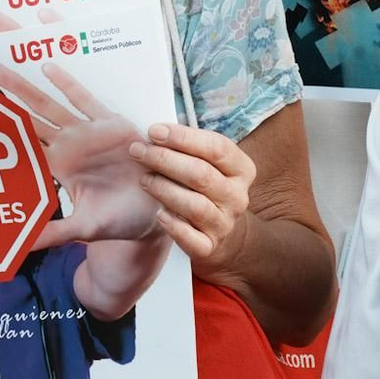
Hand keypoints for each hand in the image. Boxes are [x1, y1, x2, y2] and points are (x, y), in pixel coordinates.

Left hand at [0, 61, 158, 246]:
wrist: (153, 212)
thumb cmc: (117, 220)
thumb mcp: (83, 228)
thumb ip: (54, 233)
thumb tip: (23, 247)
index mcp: (57, 167)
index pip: (21, 147)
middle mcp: (67, 145)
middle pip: (27, 116)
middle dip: (5, 96)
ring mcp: (87, 133)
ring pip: (48, 104)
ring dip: (24, 87)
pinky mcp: (110, 124)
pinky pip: (85, 100)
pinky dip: (67, 84)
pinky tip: (47, 68)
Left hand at [131, 122, 257, 276]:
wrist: (221, 232)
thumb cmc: (206, 186)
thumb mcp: (208, 163)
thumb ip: (189, 147)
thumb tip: (155, 131)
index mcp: (242, 169)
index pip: (216, 148)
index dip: (183, 137)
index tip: (154, 130)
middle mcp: (238, 196)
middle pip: (200, 174)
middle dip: (164, 160)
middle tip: (138, 150)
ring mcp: (225, 223)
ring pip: (194, 205)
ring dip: (164, 189)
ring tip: (144, 179)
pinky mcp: (210, 247)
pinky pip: (191, 238)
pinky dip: (173, 226)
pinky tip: (159, 214)